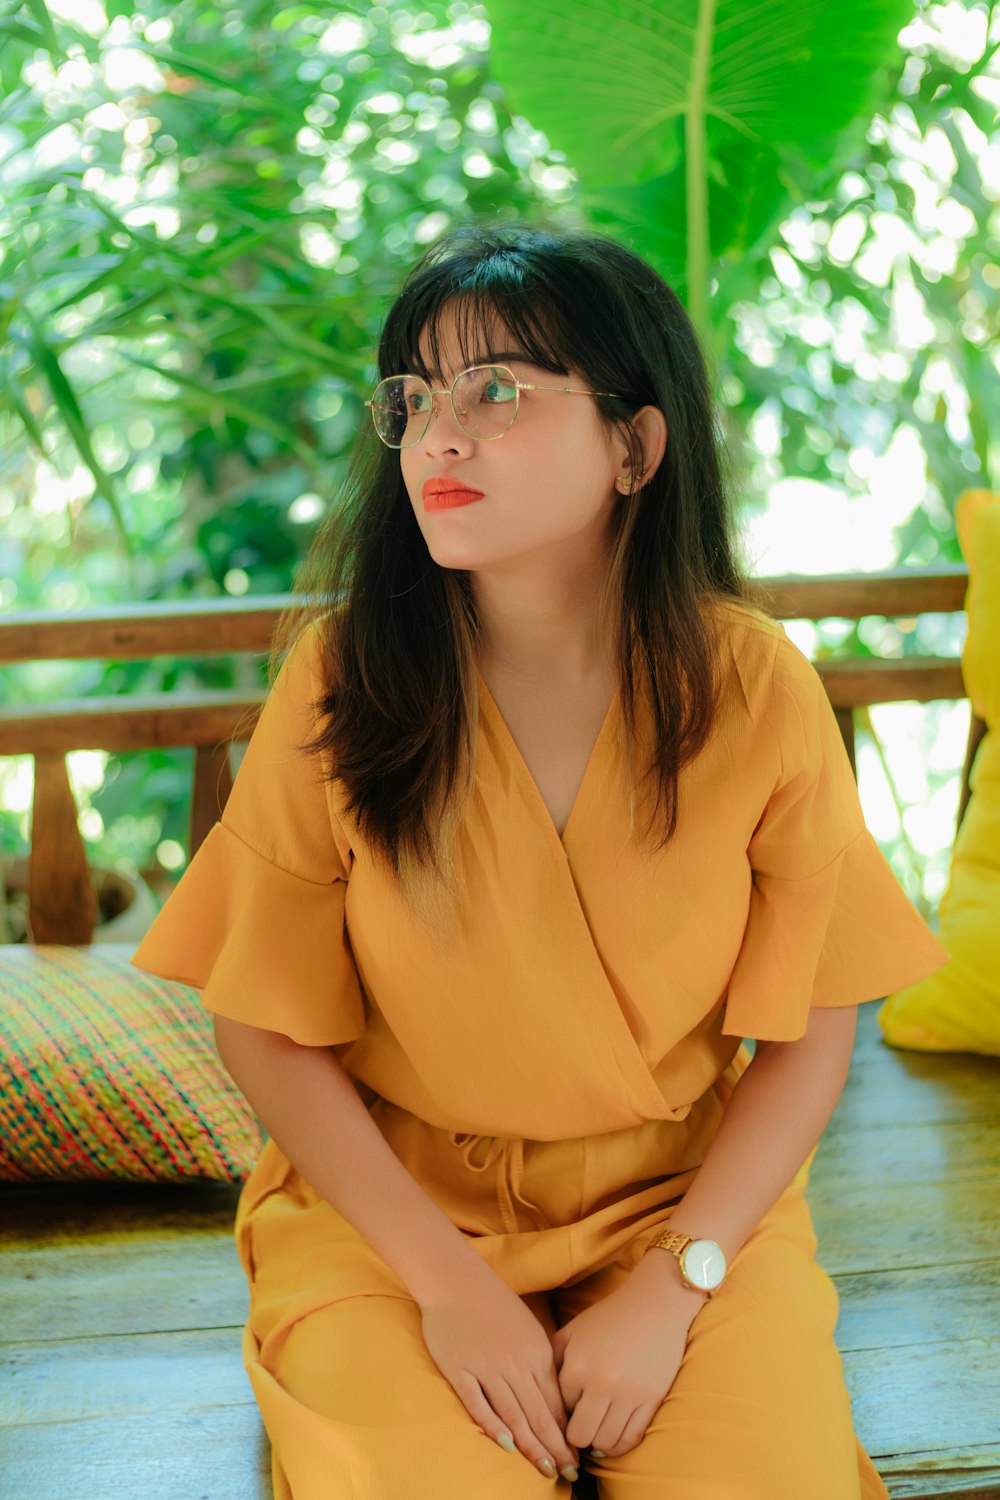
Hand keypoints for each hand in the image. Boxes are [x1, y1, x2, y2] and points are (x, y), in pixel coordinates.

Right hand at [419, 1271, 579, 1481]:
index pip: (555, 1403)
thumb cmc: (494, 1304)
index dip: (566, 1435)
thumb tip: (553, 1401)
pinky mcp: (461, 1370)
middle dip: (556, 1448)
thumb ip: (539, 1363)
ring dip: (531, 1445)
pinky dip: (492, 1425)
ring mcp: (487, 1367)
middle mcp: (515, 1364)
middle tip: (569, 1474)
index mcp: (536, 1353)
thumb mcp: (528, 1330)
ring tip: (545, 1470)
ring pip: (514, 1414)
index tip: (576, 1459)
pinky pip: (478, 1403)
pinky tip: (505, 1445)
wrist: (456, 1280)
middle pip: (539, 1414)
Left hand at [550, 1254, 703, 1459]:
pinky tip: (612, 1436)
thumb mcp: (572, 1332)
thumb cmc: (608, 1318)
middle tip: (579, 1427)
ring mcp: (629, 1394)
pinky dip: (618, 1445)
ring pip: (604, 1443)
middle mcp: (601, 1383)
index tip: (566, 1411)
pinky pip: (630, 1440)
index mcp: (577, 1366)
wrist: (655, 1304)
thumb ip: (551, 1362)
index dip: (561, 1412)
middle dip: (576, 1435)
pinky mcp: (652, 1400)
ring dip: (597, 1441)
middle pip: (579, 1436)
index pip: (559, 1410)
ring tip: (596, 1430)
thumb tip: (539, 1397)